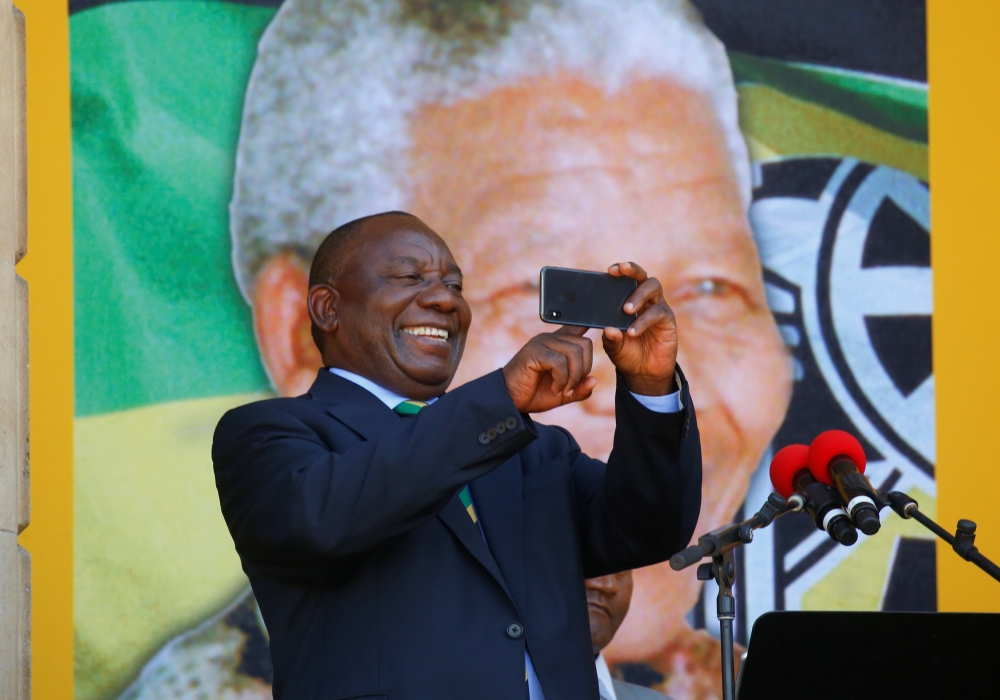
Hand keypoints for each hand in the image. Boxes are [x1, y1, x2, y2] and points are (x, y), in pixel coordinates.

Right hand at [503, 326, 597, 412]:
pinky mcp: (533, 351)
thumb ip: (579, 388)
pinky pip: (559, 362)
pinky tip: (554, 388)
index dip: (589, 331)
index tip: (595, 341)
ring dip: (573, 377)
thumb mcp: (563, 393)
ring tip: (562, 390)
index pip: (578, 328)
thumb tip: (594, 380)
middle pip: (584, 344)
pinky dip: (561, 379)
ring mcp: (541, 342)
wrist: (510, 401)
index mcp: (559, 343)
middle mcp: (551, 338)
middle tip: (571, 387)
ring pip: (574, 352)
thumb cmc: (534, 394)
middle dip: (583, 370)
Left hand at [603, 262, 677, 395]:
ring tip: (626, 310)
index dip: (621, 271)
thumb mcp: (614, 347)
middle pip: (642, 276)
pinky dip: (644, 321)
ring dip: (639, 295)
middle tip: (620, 270)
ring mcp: (657, 308)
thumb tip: (608, 329)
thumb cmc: (627, 354)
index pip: (627, 280)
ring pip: (653, 288)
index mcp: (629, 301)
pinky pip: (658, 313)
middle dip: (632, 270)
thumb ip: (610, 338)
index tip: (610, 270)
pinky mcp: (668, 320)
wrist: (644, 373)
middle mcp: (645, 301)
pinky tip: (633, 331)